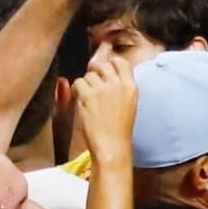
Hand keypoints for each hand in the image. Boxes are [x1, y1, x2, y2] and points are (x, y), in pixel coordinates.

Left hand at [73, 46, 139, 163]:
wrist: (112, 146)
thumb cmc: (119, 129)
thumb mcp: (129, 104)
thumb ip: (121, 87)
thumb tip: (106, 74)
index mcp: (131, 86)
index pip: (120, 62)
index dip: (110, 64)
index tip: (104, 72)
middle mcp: (117, 84)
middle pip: (102, 65)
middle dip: (95, 71)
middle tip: (91, 83)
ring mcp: (102, 89)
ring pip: (88, 75)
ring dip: (85, 84)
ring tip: (87, 97)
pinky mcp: (88, 96)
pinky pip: (78, 83)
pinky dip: (76, 90)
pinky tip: (80, 100)